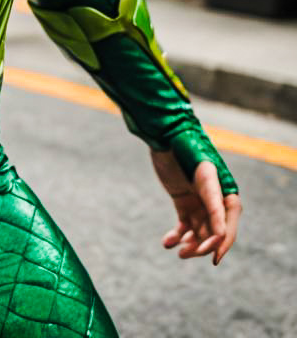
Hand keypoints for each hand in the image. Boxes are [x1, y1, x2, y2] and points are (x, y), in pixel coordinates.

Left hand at [151, 149, 240, 264]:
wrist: (166, 134)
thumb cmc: (187, 149)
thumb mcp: (202, 176)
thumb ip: (212, 202)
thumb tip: (220, 234)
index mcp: (225, 194)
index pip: (227, 227)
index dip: (221, 244)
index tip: (211, 258)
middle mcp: (214, 201)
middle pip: (212, 233)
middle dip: (201, 246)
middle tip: (185, 254)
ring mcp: (198, 202)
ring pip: (198, 232)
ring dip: (189, 244)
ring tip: (176, 250)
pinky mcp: (183, 201)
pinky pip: (183, 225)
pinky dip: (176, 236)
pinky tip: (167, 242)